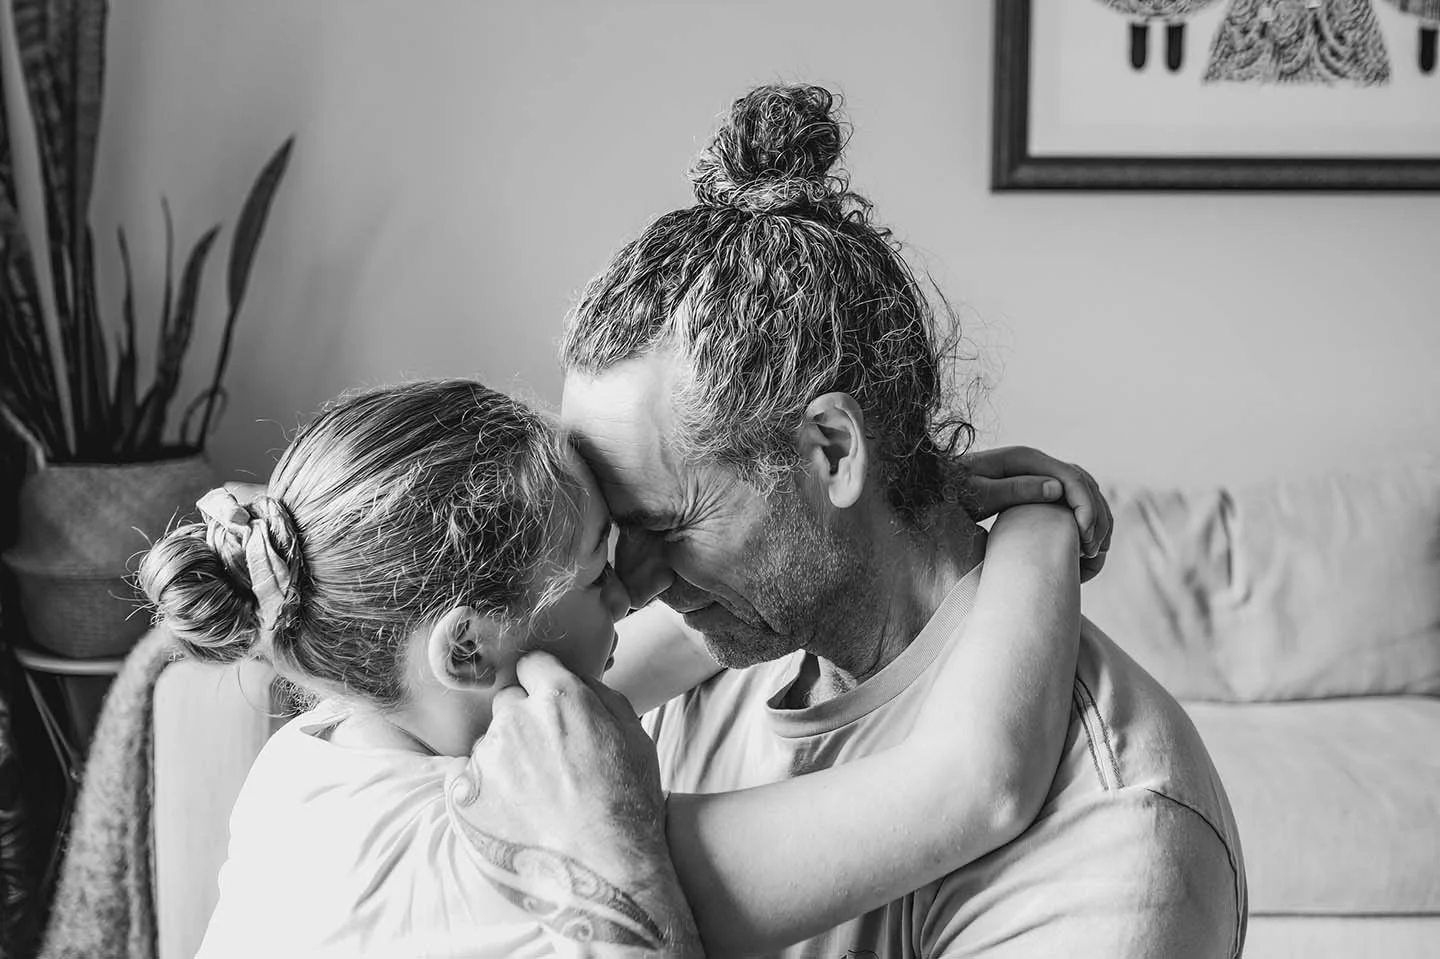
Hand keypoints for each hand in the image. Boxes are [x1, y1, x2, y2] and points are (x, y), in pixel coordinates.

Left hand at [446, 652, 700, 954]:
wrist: (608, 876)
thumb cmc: (630, 806)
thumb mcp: (636, 736)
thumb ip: (601, 695)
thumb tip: (575, 679)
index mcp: (560, 698)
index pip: (533, 665)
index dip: (543, 684)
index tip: (549, 706)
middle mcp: (516, 720)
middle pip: (508, 703)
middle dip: (524, 721)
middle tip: (548, 759)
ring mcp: (486, 759)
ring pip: (489, 743)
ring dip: (506, 759)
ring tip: (536, 797)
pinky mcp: (464, 797)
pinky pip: (467, 778)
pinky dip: (484, 790)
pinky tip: (514, 812)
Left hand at [961, 446, 1112, 580]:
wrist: (938, 484)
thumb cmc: (954, 490)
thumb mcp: (979, 493)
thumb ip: (1014, 490)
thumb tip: (1055, 489)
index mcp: (1025, 459)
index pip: (1071, 477)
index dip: (1085, 506)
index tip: (1085, 537)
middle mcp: (1037, 462)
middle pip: (1084, 482)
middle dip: (1096, 515)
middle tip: (1093, 550)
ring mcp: (1039, 473)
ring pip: (1083, 489)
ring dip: (1095, 517)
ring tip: (1092, 550)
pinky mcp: (1037, 486)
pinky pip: (1072, 498)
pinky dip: (1084, 517)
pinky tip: (1083, 541)